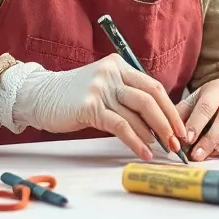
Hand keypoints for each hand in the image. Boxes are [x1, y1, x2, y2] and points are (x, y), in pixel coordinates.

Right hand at [0, 55, 187, 160]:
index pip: (153, 87)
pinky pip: (121, 126)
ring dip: (154, 134)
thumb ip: (124, 96)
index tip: (179, 128)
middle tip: (177, 142)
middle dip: (167, 122)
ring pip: (138, 113)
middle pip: (150, 98)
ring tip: (163, 150)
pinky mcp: (90, 106)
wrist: (38, 97)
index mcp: (118, 66)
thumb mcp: (101, 88)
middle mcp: (111, 73)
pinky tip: (143, 152)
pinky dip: (136, 141)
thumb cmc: (71, 97)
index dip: (170, 109)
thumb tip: (155, 122)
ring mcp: (100, 88)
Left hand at [177, 79, 218, 160]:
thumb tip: (169, 131)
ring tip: (216, 156)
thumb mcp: (196, 101)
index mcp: (218, 88)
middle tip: (198, 155)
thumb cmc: (212, 103)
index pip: (207, 105)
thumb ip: (183, 114)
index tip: (187, 139)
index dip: (197, 122)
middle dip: (211, 139)